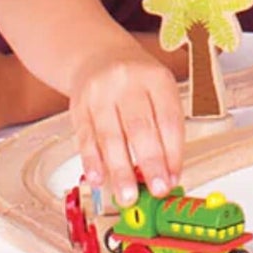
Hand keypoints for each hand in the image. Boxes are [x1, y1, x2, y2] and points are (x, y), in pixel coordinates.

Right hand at [67, 43, 184, 207]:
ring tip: (127, 195)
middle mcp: (128, 84)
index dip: (173, 152)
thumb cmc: (137, 82)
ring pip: (110, 137)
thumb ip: (165, 127)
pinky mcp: (78, 107)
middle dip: (150, 163)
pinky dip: (92, 161)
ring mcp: (100, 95)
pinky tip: (98, 179)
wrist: (98, 56)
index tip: (175, 178)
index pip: (169, 119)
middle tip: (157, 190)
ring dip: (120, 170)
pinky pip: (85, 137)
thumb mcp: (159, 91)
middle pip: (140, 128)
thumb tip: (168, 172)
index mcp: (157, 79)